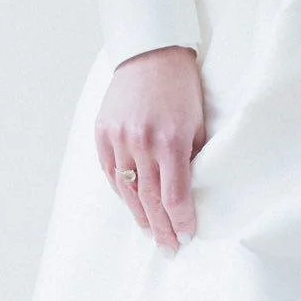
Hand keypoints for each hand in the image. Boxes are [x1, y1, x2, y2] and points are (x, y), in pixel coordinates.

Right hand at [94, 44, 205, 255]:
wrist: (151, 52)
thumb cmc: (182, 86)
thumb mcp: (198, 121)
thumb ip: (193, 157)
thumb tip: (191, 193)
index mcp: (171, 139)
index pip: (174, 195)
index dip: (180, 221)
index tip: (187, 237)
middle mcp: (142, 142)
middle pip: (149, 200)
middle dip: (161, 228)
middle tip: (169, 249)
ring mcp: (119, 138)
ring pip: (127, 191)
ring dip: (140, 217)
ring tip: (151, 234)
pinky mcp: (103, 133)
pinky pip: (111, 173)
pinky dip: (121, 193)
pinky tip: (131, 206)